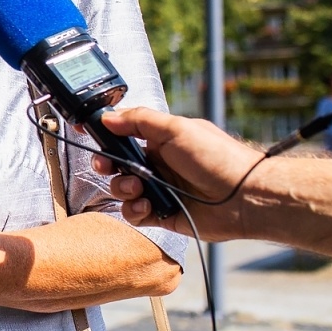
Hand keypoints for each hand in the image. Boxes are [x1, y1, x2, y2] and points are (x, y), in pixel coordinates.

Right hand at [94, 107, 263, 240]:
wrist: (244, 197)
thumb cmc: (217, 158)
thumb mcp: (176, 129)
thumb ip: (139, 120)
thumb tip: (108, 117)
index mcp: (159, 140)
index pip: (123, 134)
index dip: (104, 134)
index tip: (87, 132)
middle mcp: (157, 164)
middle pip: (116, 164)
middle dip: (107, 165)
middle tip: (108, 166)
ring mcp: (158, 189)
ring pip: (122, 189)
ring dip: (123, 188)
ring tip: (140, 189)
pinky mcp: (161, 214)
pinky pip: (134, 213)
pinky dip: (135, 210)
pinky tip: (148, 206)